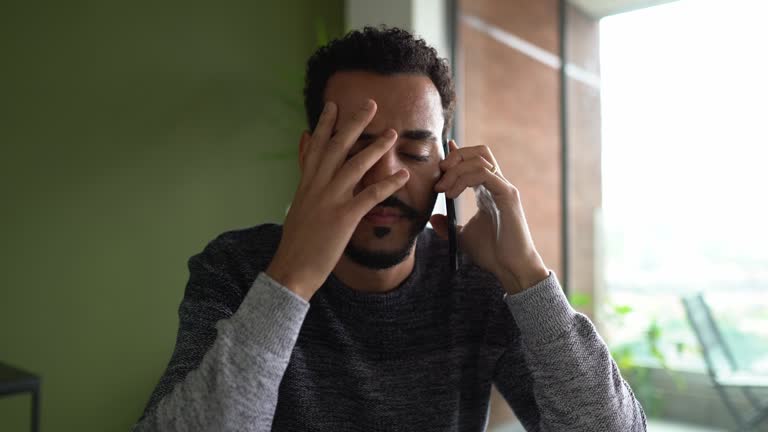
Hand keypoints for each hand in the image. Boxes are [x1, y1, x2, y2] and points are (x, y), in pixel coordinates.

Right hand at [266, 100, 408, 299]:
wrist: (292, 268)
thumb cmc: (298, 239)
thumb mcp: (298, 201)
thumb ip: (305, 171)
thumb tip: (304, 142)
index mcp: (307, 183)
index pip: (316, 147)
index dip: (326, 124)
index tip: (335, 104)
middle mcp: (317, 186)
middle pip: (337, 148)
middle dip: (354, 124)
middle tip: (370, 104)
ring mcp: (330, 201)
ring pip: (354, 166)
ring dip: (375, 148)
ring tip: (392, 134)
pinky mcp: (344, 218)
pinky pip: (369, 196)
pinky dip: (387, 184)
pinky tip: (402, 176)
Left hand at [430, 140, 548, 293]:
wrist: (510, 268)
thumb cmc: (492, 254)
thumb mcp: (462, 237)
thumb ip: (448, 226)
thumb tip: (433, 217)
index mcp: (487, 191)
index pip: (474, 161)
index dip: (456, 155)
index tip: (438, 164)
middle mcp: (497, 185)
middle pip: (479, 151)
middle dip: (455, 157)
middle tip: (439, 176)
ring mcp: (503, 188)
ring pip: (479, 159)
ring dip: (455, 170)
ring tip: (442, 190)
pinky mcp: (507, 194)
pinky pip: (484, 173)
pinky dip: (464, 179)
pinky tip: (452, 195)